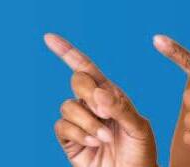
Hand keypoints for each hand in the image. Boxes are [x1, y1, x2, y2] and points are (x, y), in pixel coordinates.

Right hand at [45, 33, 157, 166]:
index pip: (87, 68)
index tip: (49, 37)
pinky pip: (62, 126)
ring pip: (69, 106)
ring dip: (88, 122)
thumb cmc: (140, 152)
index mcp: (111, 94)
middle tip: (106, 113)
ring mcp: (80, 121)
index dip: (67, 52)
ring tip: (105, 137)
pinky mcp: (69, 139)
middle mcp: (93, 103)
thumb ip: (120, 108)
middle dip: (89, 94)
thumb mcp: (138, 127)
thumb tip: (98, 92)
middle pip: (78, 81)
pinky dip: (79, 134)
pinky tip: (94, 143)